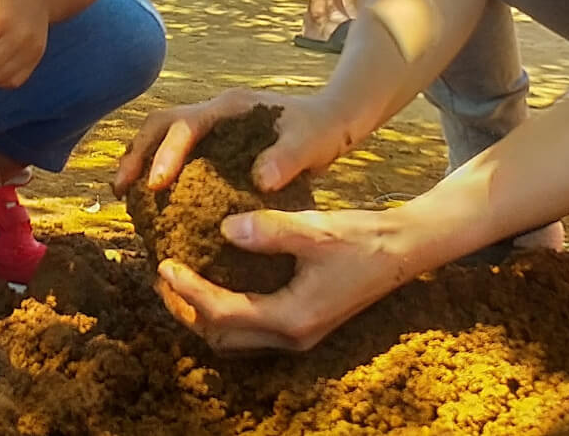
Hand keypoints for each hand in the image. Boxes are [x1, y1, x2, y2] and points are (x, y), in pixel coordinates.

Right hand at [113, 88, 354, 197]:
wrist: (334, 119)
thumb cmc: (322, 129)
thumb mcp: (311, 144)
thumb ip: (287, 159)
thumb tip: (261, 179)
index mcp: (230, 108)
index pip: (185, 125)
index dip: (166, 154)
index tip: (154, 185)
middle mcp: (215, 112)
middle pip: (161, 124)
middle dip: (137, 153)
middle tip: (121, 189)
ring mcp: (213, 126)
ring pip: (163, 135)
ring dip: (142, 160)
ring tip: (127, 196)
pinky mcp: (215, 143)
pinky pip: (178, 151)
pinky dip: (159, 169)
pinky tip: (156, 202)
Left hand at [155, 208, 421, 351]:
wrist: (404, 249)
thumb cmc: (362, 238)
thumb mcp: (315, 229)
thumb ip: (270, 230)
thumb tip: (225, 228)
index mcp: (292, 317)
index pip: (223, 314)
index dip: (188, 292)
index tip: (165, 265)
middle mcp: (292, 336)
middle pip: (222, 338)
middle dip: (187, 311)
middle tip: (164, 277)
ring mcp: (299, 335)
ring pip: (235, 340)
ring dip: (203, 316)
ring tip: (182, 283)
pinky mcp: (304, 324)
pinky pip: (251, 330)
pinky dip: (226, 313)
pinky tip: (219, 284)